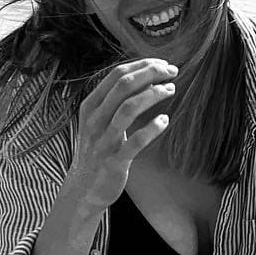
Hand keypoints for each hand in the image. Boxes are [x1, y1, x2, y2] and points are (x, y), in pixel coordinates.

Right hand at [67, 58, 177, 214]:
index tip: (163, 64)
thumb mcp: (98, 122)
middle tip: (172, 72)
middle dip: (150, 74)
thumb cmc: (97, 151)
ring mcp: (103, 141)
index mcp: (90, 106)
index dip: (142, 65)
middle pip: (123, 86)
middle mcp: (94, 120)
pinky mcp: (114, 162)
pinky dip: (152, 128)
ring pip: (129, 108)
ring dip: (153, 95)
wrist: (83, 190)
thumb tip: (145, 77)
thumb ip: (116, 101)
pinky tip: (165, 121)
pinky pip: (135, 142)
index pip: (116, 75)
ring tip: (171, 90)